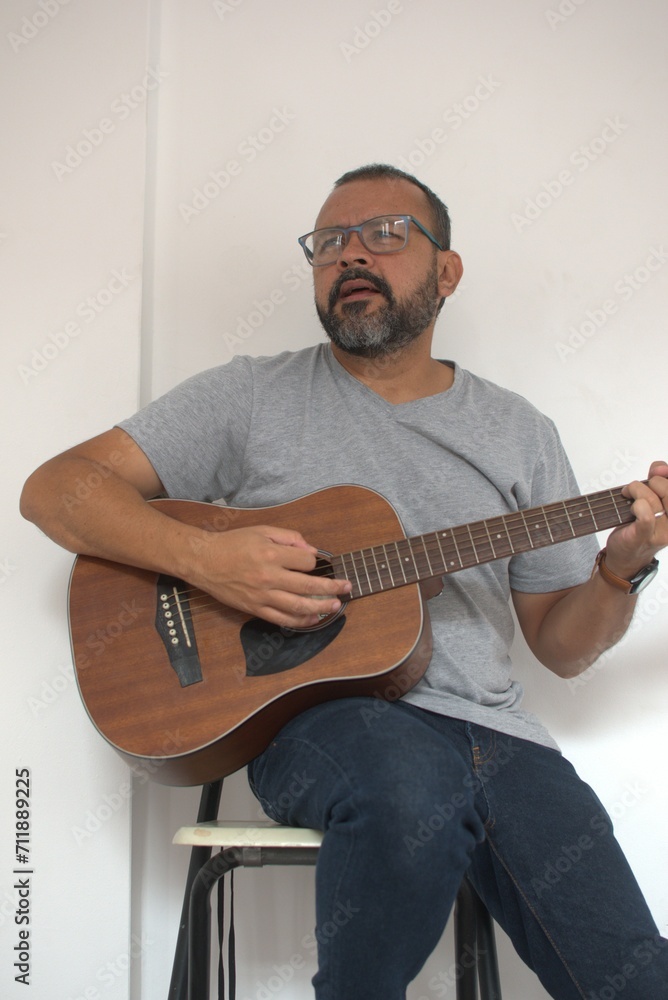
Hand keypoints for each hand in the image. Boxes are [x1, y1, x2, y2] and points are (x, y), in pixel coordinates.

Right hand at [185, 523, 351, 629]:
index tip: (314, 561)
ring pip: (299, 606)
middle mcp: (269, 577)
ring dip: (321, 607)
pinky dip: (300, 621)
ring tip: (336, 605)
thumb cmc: (233, 543)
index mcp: (271, 555)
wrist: (205, 561)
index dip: (315, 560)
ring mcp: (262, 596)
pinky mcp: (255, 609)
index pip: (306, 561)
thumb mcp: (262, 530)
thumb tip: (311, 549)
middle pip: (309, 586)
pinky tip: (313, 619)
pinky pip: (282, 619)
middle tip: (347, 587)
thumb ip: (289, 538)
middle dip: (332, 587)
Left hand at [605, 461, 667, 578]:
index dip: (666, 473)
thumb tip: (659, 467)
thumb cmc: (639, 526)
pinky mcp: (645, 537)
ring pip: (652, 500)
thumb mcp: (651, 500)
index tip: (657, 471)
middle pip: (667, 490)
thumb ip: (658, 481)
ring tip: (627, 494)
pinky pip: (646, 516)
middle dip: (650, 483)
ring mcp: (663, 532)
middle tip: (635, 488)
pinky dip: (637, 505)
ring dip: (635, 491)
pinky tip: (631, 506)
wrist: (626, 556)